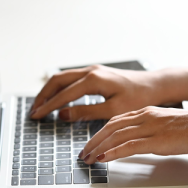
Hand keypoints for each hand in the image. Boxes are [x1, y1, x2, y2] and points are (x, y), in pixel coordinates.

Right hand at [30, 65, 171, 120]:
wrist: (154, 86)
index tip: (37, 116)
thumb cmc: (138, 98)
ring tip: (40, 106)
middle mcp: (91, 71)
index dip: (48, 106)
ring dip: (49, 91)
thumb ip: (86, 112)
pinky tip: (56, 98)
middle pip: (57, 81)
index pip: (64, 94)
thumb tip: (62, 115)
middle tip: (34, 111)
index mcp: (94, 80)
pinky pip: (70, 78)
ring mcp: (92, 70)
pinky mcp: (95, 73)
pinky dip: (59, 88)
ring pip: (62, 78)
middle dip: (43, 96)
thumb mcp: (112, 110)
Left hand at [78, 106, 187, 164]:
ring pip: (115, 136)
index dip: (100, 132)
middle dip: (94, 141)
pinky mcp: (157, 140)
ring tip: (88, 159)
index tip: (91, 142)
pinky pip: (128, 146)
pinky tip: (103, 160)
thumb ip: (152, 131)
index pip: (116, 120)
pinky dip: (113, 153)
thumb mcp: (168, 126)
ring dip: (98, 148)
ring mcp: (151, 127)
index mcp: (147, 111)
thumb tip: (139, 143)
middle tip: (83, 153)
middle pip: (110, 127)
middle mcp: (146, 116)